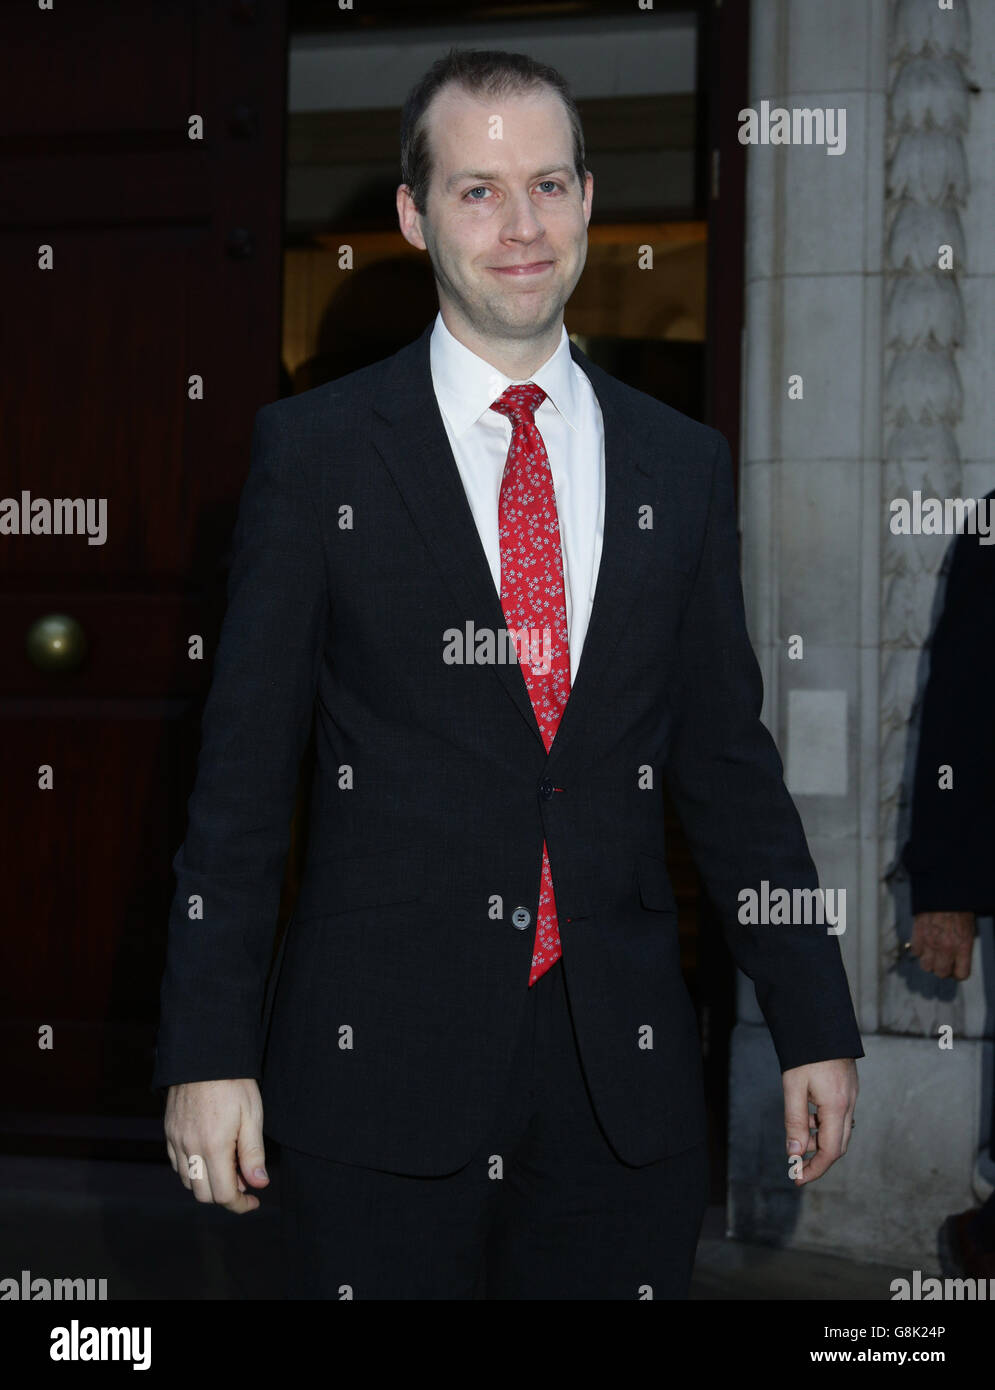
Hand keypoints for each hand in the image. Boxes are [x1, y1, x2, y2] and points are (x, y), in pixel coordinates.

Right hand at [164, 1078, 267, 1213]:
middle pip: (203, 1195)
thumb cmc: (233, 1083)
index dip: (240, 1205)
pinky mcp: (169, 1132)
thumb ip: (253, 1154)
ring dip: (208, 1184)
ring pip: (188, 1182)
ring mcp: (176, 1140)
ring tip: (228, 1165)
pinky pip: (177, 1165)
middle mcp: (190, 1148)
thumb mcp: (252, 1115)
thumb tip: (258, 1184)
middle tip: (244, 1179)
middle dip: (225, 1196)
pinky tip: (208, 1155)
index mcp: (213, 1146)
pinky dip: (192, 1170)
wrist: (204, 1055)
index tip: (254, 1200)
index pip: (223, 1195)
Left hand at [783, 1058, 857, 1186]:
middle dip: (819, 1160)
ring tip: (799, 1142)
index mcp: (837, 1107)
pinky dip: (825, 1125)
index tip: (797, 1178)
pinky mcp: (849, 1088)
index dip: (814, 1169)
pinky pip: (840, 1117)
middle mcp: (850, 1104)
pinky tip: (809, 1118)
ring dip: (821, 1142)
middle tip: (797, 1168)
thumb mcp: (793, 1087)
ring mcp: (852, 1096)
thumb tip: (795, 1154)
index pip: (830, 1151)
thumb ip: (795, 1122)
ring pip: (840, 1131)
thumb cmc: (806, 1053)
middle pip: (839, 1145)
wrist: (822, 1021)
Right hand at [909, 911, 974, 979]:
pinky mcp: (918, 934)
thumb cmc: (959, 908)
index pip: (961, 974)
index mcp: (963, 946)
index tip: (956, 968)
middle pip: (941, 973)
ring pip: (926, 966)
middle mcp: (947, 947)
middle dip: (943, 969)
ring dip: (929, 961)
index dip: (958, 973)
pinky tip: (924, 943)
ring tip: (932, 953)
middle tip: (943, 962)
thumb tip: (957, 958)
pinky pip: (916, 952)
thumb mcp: (969, 929)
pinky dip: (919, 950)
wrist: (944, 890)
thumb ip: (963, 946)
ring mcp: (931, 942)